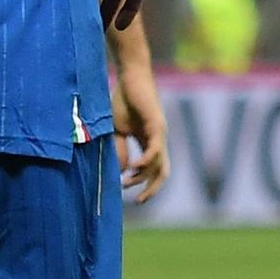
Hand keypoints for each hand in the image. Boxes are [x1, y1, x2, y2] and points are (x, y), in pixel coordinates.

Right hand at [110, 47, 169, 201]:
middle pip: (162, 171)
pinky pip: (155, 148)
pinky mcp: (157, 124)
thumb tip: (121, 172)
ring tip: (128, 184)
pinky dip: (146, 161)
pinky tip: (133, 168)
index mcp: (149, 142)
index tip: (127, 192)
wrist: (130, 77)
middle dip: (152, 188)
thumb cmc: (123, 101)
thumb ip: (120, 150)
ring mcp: (159, 133)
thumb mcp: (117, 131)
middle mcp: (158, 140)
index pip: (152, 169)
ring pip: (159, 164)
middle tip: (139, 201)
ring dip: (144, 177)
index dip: (144, 183)